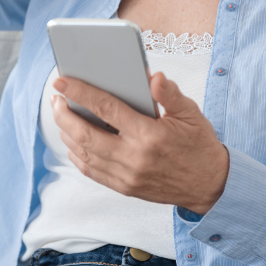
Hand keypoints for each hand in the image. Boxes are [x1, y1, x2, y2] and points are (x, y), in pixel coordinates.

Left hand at [51, 71, 229, 214]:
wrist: (210, 184)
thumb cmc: (198, 144)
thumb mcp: (190, 113)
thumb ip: (169, 93)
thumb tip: (153, 76)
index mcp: (149, 135)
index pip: (106, 108)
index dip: (81, 92)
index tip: (62, 81)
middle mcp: (134, 158)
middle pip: (85, 135)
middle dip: (64, 114)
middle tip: (55, 98)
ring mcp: (127, 176)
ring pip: (84, 154)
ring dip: (66, 133)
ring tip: (60, 115)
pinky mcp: (124, 188)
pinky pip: (91, 171)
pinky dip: (77, 154)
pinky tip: (73, 140)